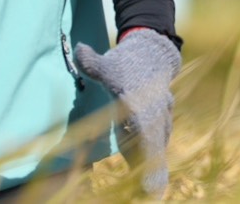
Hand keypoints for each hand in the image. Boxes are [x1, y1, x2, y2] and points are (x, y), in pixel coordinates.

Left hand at [74, 28, 181, 195]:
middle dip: (154, 173)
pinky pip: (155, 147)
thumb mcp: (108, 64)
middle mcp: (155, 115)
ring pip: (156, 149)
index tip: (151, 180)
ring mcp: (160, 121)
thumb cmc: (125, 64)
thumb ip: (92, 63)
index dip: (150, 157)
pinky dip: (152, 163)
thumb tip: (79, 49)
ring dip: (152, 170)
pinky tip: (147, 181)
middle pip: (154, 149)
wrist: (153, 56)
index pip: (147, 134)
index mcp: (142, 104)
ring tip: (149, 193)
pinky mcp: (158, 126)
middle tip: (151, 196)